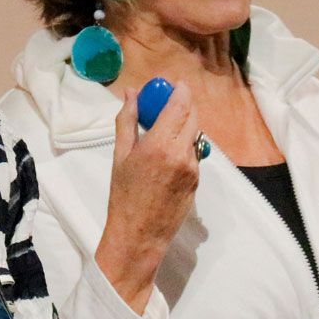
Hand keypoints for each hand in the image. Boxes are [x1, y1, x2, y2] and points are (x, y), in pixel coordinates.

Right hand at [96, 82, 200, 312]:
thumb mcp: (120, 155)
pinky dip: (185, 144)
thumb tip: (131, 93)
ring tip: (166, 128)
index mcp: (159, 144)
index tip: (174, 84)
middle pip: (192, 117)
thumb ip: (127, 120)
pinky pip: (194, 153)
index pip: (179, 106)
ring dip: (185, 125)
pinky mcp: (198, 180)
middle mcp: (181, 153)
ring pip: (195, 134)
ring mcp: (193, 167)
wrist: (139, 234)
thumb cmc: (123, 194)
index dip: (180, 91)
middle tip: (169, 102)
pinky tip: (169, 153)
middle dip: (184, 105)